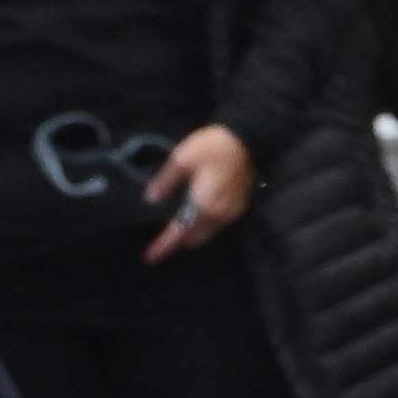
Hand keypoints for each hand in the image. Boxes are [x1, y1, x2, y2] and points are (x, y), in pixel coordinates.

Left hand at [142, 126, 253, 262]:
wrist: (248, 139)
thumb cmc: (213, 147)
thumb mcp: (181, 159)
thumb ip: (165, 181)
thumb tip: (151, 199)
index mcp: (202, 206)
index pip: (179, 233)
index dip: (163, 246)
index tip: (149, 257)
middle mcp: (218, 216)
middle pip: (194, 238)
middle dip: (178, 241)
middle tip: (161, 240)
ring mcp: (231, 213)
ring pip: (207, 234)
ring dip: (192, 234)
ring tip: (176, 228)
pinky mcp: (239, 207)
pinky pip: (217, 225)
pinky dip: (204, 226)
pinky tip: (195, 215)